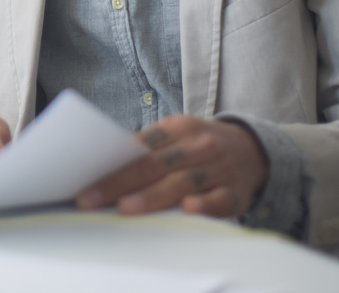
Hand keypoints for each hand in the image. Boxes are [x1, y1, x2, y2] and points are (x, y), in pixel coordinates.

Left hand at [77, 115, 268, 217]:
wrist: (253, 149)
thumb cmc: (200, 146)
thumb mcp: (177, 136)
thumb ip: (147, 149)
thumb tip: (104, 168)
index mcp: (179, 128)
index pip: (140, 147)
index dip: (111, 165)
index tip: (85, 182)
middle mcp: (198, 145)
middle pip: (154, 165)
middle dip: (120, 183)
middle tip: (92, 199)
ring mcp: (219, 168)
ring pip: (182, 181)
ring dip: (153, 195)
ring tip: (127, 207)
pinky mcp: (236, 192)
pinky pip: (220, 198)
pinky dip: (205, 204)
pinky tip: (188, 209)